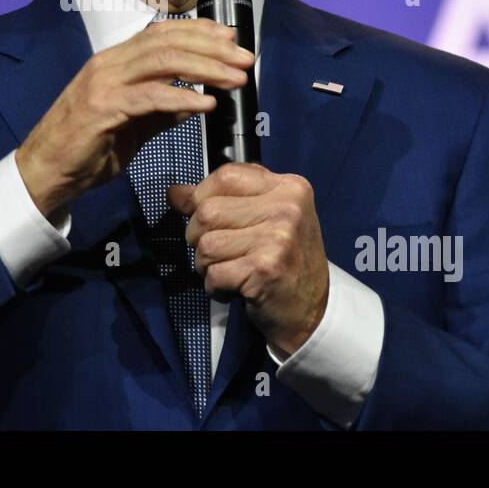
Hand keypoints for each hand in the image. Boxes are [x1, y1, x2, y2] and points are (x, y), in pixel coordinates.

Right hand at [16, 17, 254, 217]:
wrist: (45, 172)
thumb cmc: (86, 147)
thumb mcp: (131, 124)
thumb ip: (160, 110)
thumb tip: (194, 100)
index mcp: (115, 61)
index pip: (163, 33)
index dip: (200, 31)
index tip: (232, 38)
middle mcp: (109, 63)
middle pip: (169, 42)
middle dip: (213, 48)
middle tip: (246, 59)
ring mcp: (104, 83)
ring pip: (163, 63)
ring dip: (206, 69)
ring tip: (236, 79)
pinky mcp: (102, 109)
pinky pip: (149, 98)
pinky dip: (181, 99)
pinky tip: (206, 104)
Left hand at [166, 162, 328, 356]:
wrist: (313, 311)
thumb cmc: (284, 262)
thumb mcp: (264, 219)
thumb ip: (224, 200)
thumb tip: (176, 192)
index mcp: (288, 188)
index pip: (225, 176)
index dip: (202, 196)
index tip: (203, 216)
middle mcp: (287, 208)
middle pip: (208, 211)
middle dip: (199, 238)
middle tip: (221, 254)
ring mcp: (279, 238)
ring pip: (206, 244)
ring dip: (207, 266)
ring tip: (230, 272)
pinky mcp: (266, 269)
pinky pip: (213, 274)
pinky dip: (215, 287)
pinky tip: (235, 289)